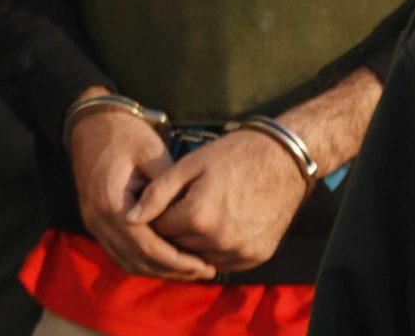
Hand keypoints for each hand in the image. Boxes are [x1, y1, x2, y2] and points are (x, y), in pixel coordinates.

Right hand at [68, 100, 215, 280]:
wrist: (92, 125)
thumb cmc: (125, 133)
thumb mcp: (150, 151)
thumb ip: (165, 185)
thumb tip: (185, 214)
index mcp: (111, 202)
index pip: (145, 244)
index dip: (174, 259)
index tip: (201, 264)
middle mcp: (98, 220)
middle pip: (136, 259)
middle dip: (171, 270)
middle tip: (204, 271)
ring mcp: (94, 224)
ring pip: (127, 261)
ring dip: (158, 270)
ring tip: (190, 270)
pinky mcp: (97, 224)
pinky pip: (121, 253)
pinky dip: (144, 262)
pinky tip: (167, 261)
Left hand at [128, 128, 306, 271]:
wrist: (285, 158)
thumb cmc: (236, 153)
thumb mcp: (193, 163)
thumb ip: (158, 192)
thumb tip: (129, 218)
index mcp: (198, 215)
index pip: (160, 227)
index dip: (161, 212)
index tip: (169, 198)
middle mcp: (217, 240)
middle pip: (179, 245)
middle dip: (177, 228)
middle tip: (188, 204)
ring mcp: (238, 251)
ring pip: (200, 256)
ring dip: (197, 241)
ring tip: (207, 212)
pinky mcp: (255, 256)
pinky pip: (225, 261)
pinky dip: (219, 247)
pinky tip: (225, 223)